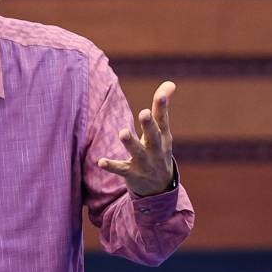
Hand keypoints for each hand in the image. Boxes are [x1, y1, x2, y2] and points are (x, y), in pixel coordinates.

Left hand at [98, 81, 175, 196]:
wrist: (160, 188)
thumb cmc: (158, 151)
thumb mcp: (163, 132)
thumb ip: (161, 108)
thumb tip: (170, 82)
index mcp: (163, 138)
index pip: (163, 120)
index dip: (162, 107)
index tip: (162, 94)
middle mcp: (156, 150)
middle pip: (154, 136)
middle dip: (149, 125)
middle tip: (144, 112)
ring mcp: (145, 163)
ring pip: (138, 153)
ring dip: (131, 143)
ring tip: (123, 132)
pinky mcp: (132, 174)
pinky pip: (121, 170)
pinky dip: (112, 166)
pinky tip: (101, 162)